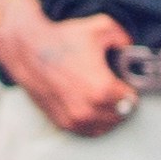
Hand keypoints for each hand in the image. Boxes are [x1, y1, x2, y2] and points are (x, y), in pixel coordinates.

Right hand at [0, 6, 138, 134]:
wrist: (28, 49)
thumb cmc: (63, 38)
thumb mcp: (102, 27)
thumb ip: (125, 37)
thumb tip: (132, 49)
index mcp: (102, 89)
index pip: (132, 100)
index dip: (131, 89)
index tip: (125, 81)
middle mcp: (88, 109)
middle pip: (121, 114)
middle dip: (123, 102)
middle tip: (117, 88)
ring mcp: (74, 119)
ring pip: (107, 126)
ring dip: (111, 114)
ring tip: (107, 98)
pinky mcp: (62, 122)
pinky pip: (89, 131)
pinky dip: (96, 122)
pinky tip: (95, 108)